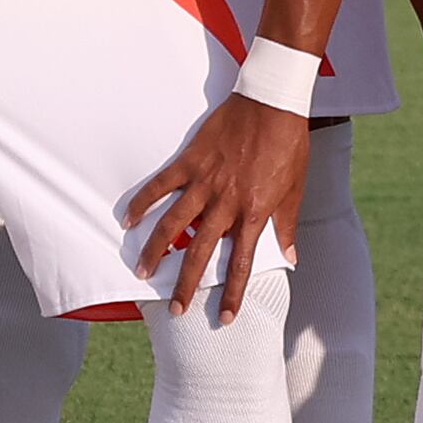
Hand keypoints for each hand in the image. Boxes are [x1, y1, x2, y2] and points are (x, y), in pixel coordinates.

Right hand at [129, 95, 309, 323]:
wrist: (272, 104)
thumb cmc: (288, 145)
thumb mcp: (294, 189)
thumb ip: (286, 225)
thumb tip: (291, 256)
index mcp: (255, 212)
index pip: (242, 263)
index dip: (234, 293)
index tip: (226, 317)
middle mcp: (226, 202)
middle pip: (201, 252)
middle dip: (187, 283)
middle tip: (175, 308)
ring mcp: (205, 182)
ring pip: (174, 223)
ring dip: (156, 250)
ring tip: (142, 271)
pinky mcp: (190, 161)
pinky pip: (161, 185)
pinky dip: (143, 202)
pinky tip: (128, 220)